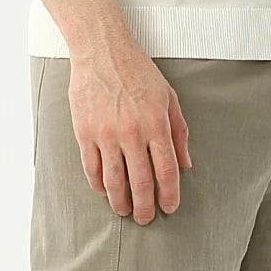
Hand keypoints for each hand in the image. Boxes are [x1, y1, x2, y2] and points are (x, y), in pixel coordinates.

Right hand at [66, 46, 190, 222]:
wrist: (101, 50)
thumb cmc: (137, 71)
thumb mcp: (168, 97)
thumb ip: (179, 131)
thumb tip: (185, 164)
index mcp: (156, 124)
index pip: (166, 171)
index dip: (169, 195)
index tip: (169, 208)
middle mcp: (132, 132)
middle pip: (141, 182)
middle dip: (145, 206)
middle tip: (146, 219)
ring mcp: (106, 134)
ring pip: (113, 180)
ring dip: (120, 201)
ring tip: (124, 211)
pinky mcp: (84, 131)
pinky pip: (91, 167)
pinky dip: (97, 184)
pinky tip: (103, 191)